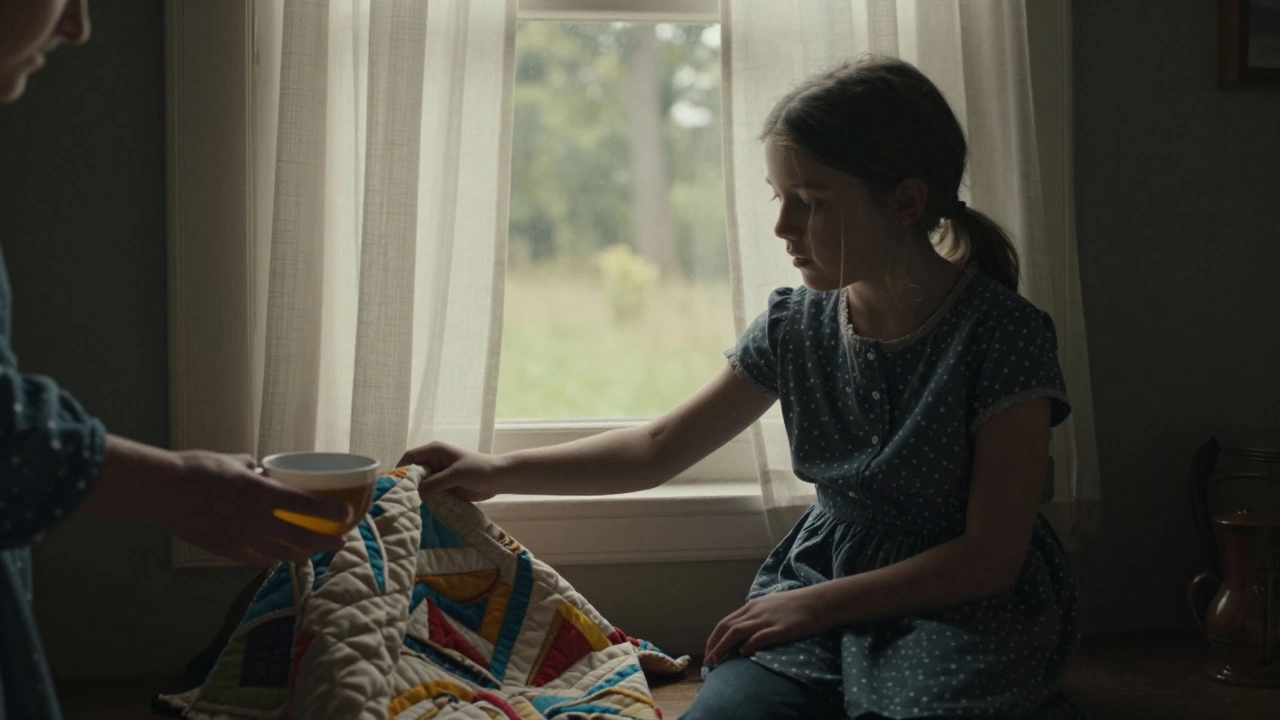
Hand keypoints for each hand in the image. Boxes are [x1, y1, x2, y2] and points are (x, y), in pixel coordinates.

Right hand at [154, 451, 351, 565]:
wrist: (162, 492)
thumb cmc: (198, 469)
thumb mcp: (236, 462)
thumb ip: (258, 471)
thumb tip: (269, 473)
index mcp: (262, 493)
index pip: (307, 506)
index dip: (331, 512)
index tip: (348, 513)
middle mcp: (256, 519)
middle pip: (302, 537)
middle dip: (326, 542)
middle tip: (340, 541)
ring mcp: (242, 538)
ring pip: (282, 553)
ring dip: (303, 554)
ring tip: (315, 552)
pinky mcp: (227, 550)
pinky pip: (258, 559)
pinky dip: (273, 558)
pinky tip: (280, 556)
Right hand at [399, 441, 503, 501]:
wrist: (497, 479)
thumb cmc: (478, 470)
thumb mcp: (456, 475)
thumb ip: (436, 482)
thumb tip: (417, 492)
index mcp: (434, 450)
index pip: (410, 457)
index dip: (400, 469)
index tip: (394, 484)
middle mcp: (433, 461)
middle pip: (412, 472)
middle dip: (407, 484)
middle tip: (399, 499)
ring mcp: (437, 475)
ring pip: (419, 484)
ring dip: (416, 493)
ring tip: (407, 506)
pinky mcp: (442, 486)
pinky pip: (428, 493)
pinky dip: (424, 500)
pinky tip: (419, 509)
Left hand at [704, 587, 828, 666]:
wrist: (819, 601)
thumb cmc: (797, 605)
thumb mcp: (771, 606)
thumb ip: (757, 616)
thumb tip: (745, 632)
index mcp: (752, 606)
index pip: (725, 623)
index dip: (714, 638)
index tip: (709, 651)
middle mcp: (755, 612)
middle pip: (726, 628)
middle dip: (714, 646)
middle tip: (708, 662)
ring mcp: (766, 620)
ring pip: (736, 632)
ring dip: (722, 648)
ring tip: (716, 662)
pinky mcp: (780, 629)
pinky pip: (759, 637)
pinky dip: (747, 646)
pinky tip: (742, 655)